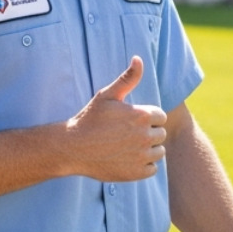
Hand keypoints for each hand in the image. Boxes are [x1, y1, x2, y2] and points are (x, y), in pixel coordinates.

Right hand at [65, 56, 167, 180]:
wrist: (72, 148)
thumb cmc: (90, 119)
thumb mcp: (107, 95)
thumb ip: (127, 78)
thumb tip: (138, 58)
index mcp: (142, 115)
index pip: (160, 116)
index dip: (146, 118)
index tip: (129, 121)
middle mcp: (145, 136)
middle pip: (160, 134)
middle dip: (147, 133)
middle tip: (125, 135)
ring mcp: (142, 156)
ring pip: (158, 152)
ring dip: (147, 150)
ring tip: (126, 147)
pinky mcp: (137, 173)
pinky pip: (152, 168)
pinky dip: (143, 165)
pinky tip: (126, 159)